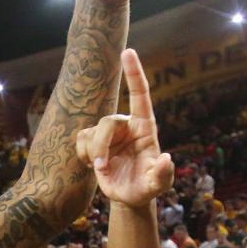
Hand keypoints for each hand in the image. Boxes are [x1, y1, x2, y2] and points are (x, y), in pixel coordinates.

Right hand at [78, 50, 173, 207]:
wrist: (129, 196)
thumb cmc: (146, 187)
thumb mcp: (158, 185)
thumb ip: (163, 174)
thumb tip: (165, 159)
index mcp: (145, 127)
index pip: (140, 95)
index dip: (134, 73)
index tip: (127, 51)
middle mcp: (126, 125)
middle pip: (108, 121)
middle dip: (101, 145)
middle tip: (101, 167)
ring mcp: (109, 133)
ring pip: (92, 132)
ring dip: (93, 154)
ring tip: (102, 170)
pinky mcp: (94, 141)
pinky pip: (80, 139)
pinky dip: (84, 155)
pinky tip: (95, 167)